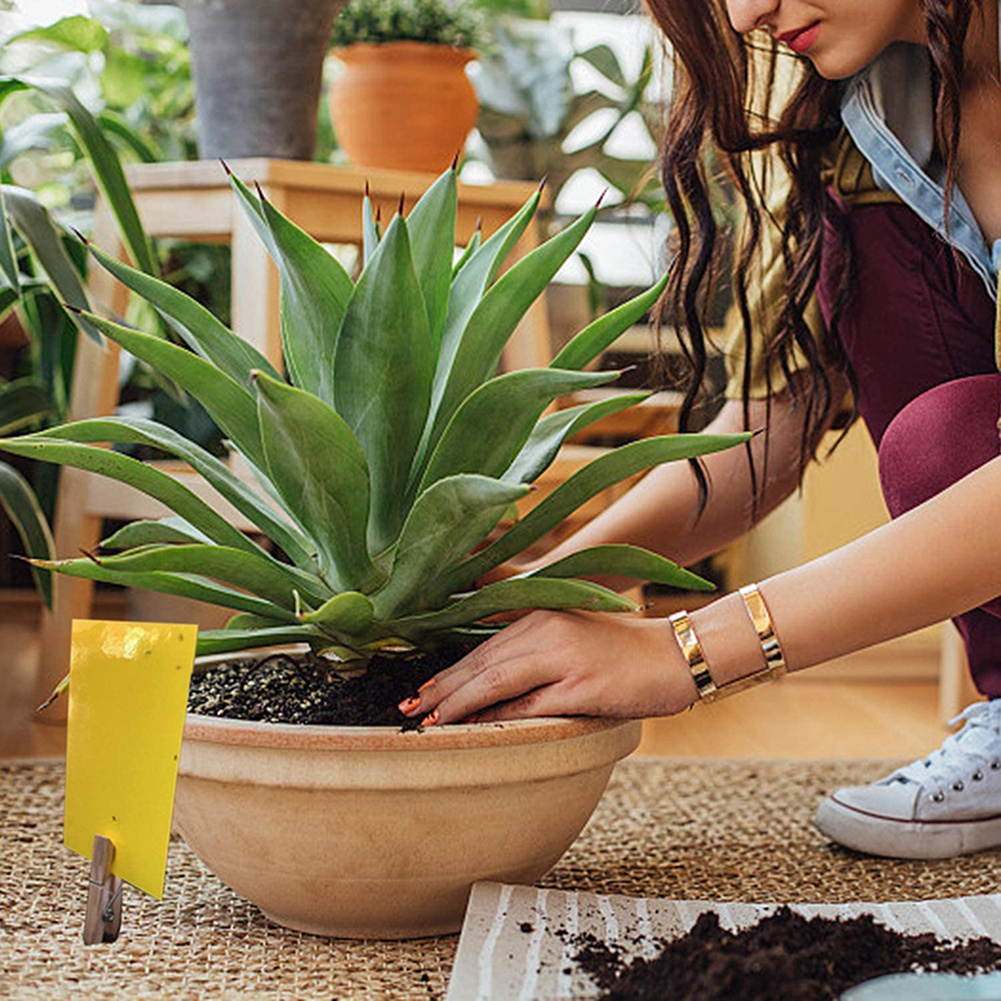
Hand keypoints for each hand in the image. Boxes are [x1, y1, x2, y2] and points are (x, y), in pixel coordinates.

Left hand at [401, 610, 698, 724]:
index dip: (449, 671)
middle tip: (410, 711)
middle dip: (442, 689)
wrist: (677, 655)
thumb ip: (535, 651)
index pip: (484, 647)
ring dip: (458, 705)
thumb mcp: (573, 636)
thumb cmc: (624, 652)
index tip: (423, 691)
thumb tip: (491, 688)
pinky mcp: (581, 687)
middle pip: (481, 663)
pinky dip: (498, 720)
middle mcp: (547, 631)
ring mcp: (563, 658)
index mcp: (542, 615)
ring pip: (496, 683)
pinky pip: (528, 707)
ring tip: (431, 723)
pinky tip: (476, 730)